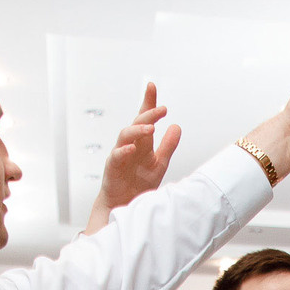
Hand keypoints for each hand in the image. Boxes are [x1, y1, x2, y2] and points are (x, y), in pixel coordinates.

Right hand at [86, 83, 180, 232]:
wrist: (125, 204)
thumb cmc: (139, 183)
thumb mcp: (159, 163)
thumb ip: (168, 146)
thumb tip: (177, 126)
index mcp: (142, 142)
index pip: (144, 118)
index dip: (148, 102)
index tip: (152, 86)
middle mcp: (130, 145)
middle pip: (136, 123)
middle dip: (148, 113)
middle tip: (162, 109)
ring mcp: (120, 154)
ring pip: (125, 135)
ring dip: (137, 129)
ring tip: (150, 127)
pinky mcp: (112, 167)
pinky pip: (117, 156)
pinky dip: (124, 151)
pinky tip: (132, 148)